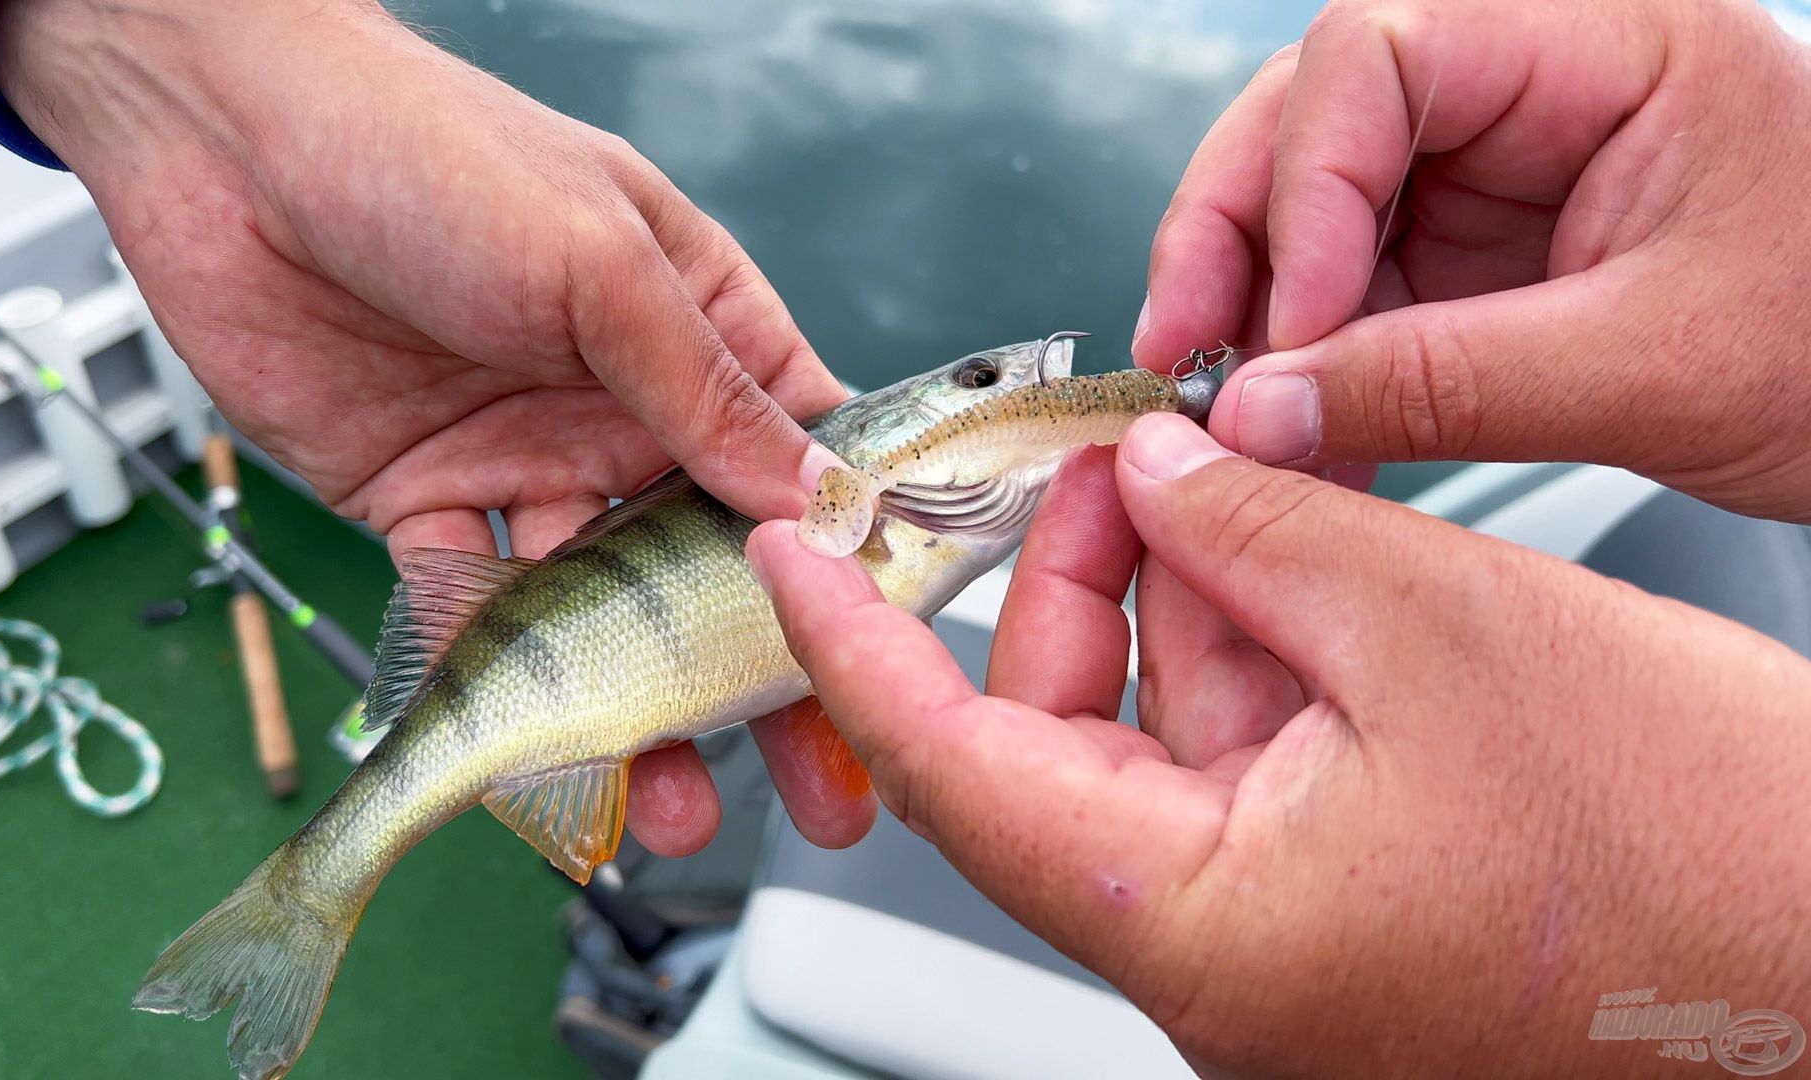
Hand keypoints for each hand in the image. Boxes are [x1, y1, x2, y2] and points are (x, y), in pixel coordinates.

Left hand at [0, 0, 870, 851]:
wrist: (223, 143)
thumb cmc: (433, 151)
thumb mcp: (599, 262)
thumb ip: (705, 391)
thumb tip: (820, 503)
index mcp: (691, 329)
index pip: (802, 455)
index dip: (852, 555)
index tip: (896, 655)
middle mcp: (618, 407)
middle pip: (710, 564)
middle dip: (760, 675)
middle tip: (821, 783)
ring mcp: (524, 460)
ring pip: (597, 613)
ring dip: (635, 706)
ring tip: (670, 801)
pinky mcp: (422, 500)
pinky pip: (468, 608)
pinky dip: (492, 679)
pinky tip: (528, 745)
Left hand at [747, 422, 1810, 1074]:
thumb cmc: (1701, 852)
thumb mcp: (1442, 624)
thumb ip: (1261, 528)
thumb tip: (1156, 471)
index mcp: (1202, 929)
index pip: (957, 772)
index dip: (860, 649)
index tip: (798, 556)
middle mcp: (1218, 963)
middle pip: (1051, 746)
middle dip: (1065, 586)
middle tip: (1104, 461)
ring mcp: (1279, 944)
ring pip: (1152, 743)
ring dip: (1168, 606)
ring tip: (1216, 489)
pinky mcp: (1339, 911)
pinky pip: (1239, 769)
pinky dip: (1242, 657)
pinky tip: (1279, 564)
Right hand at [1134, 0, 1810, 521]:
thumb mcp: (1651, 368)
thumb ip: (1445, 384)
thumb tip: (1263, 411)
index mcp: (1606, 42)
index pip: (1385, 52)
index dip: (1304, 183)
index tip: (1283, 322)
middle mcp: (1531, 88)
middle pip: (1315, 115)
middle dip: (1235, 236)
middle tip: (1187, 352)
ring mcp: (1492, 170)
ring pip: (1305, 202)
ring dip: (1247, 304)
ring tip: (1221, 404)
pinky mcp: (1469, 255)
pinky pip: (1343, 287)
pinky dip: (1296, 359)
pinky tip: (1280, 422)